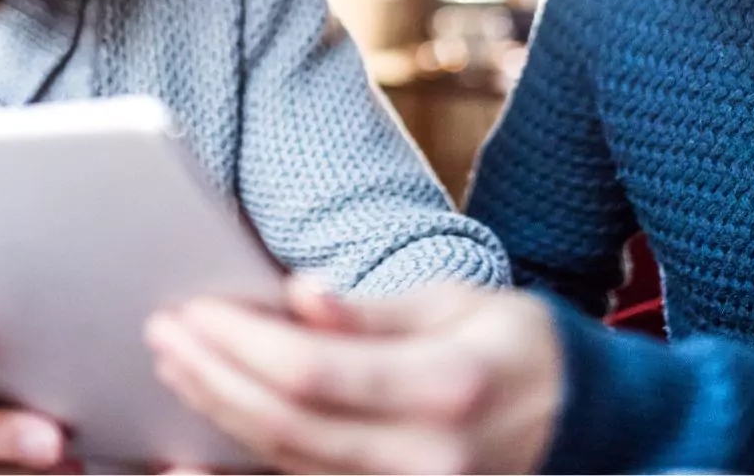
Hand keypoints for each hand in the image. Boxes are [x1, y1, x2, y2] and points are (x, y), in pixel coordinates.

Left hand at [144, 281, 561, 474]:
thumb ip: (373, 313)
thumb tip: (297, 296)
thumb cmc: (523, 347)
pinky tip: (194, 455)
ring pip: (287, 465)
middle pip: (286, 425)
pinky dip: (245, 472)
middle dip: (211, 376)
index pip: (312, 371)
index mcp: (446, 388)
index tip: (192, 308)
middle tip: (162, 331)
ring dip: (218, 416)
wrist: (590, 424)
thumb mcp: (462, 304)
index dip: (239, 343)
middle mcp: (428, 458)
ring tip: (175, 365)